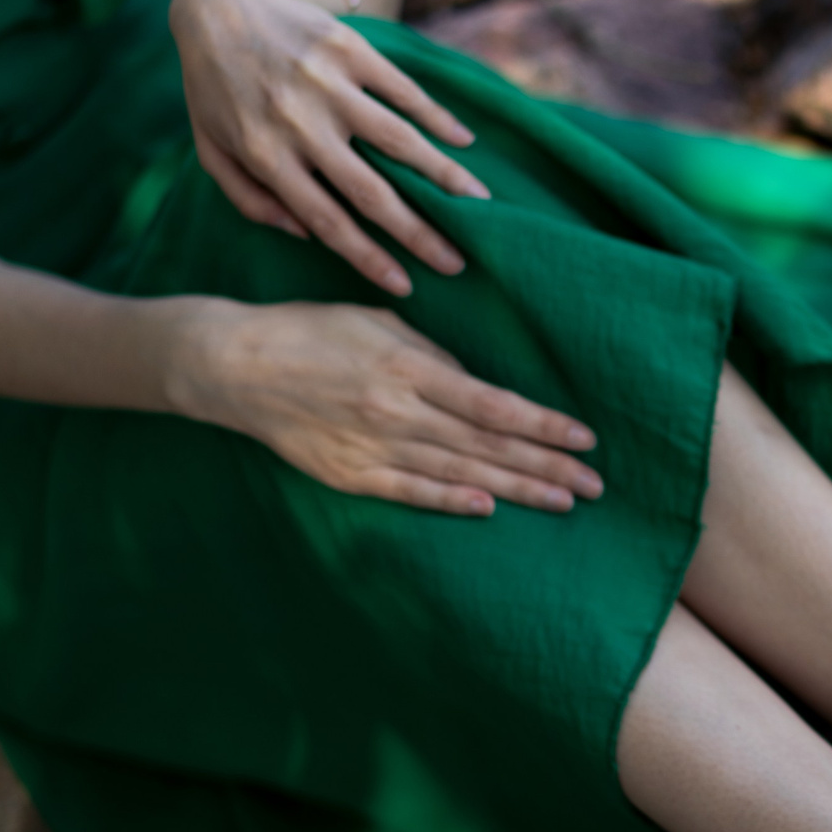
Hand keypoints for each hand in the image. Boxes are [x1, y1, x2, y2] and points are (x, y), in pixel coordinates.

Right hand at [166, 297, 601, 515]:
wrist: (235, 366)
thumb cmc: (312, 332)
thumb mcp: (378, 323)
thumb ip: (432, 355)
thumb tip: (478, 386)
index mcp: (409, 369)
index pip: (495, 405)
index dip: (545, 425)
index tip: (586, 437)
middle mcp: (397, 413)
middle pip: (488, 446)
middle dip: (547, 465)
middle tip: (596, 483)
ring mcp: (373, 448)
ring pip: (459, 476)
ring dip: (516, 490)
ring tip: (563, 500)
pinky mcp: (350, 474)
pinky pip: (411, 493)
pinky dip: (451, 503)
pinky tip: (490, 509)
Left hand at [169, 0, 488, 297]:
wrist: (217, 4)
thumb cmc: (215, 88)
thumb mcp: (212, 150)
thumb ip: (249, 200)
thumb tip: (305, 234)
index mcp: (265, 156)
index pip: (326, 221)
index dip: (368, 258)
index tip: (405, 285)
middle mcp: (299, 123)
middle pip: (370, 192)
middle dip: (418, 232)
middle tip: (457, 261)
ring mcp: (326, 84)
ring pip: (398, 141)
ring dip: (443, 176)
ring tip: (479, 204)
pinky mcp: (347, 48)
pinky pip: (402, 90)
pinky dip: (436, 117)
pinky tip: (463, 142)